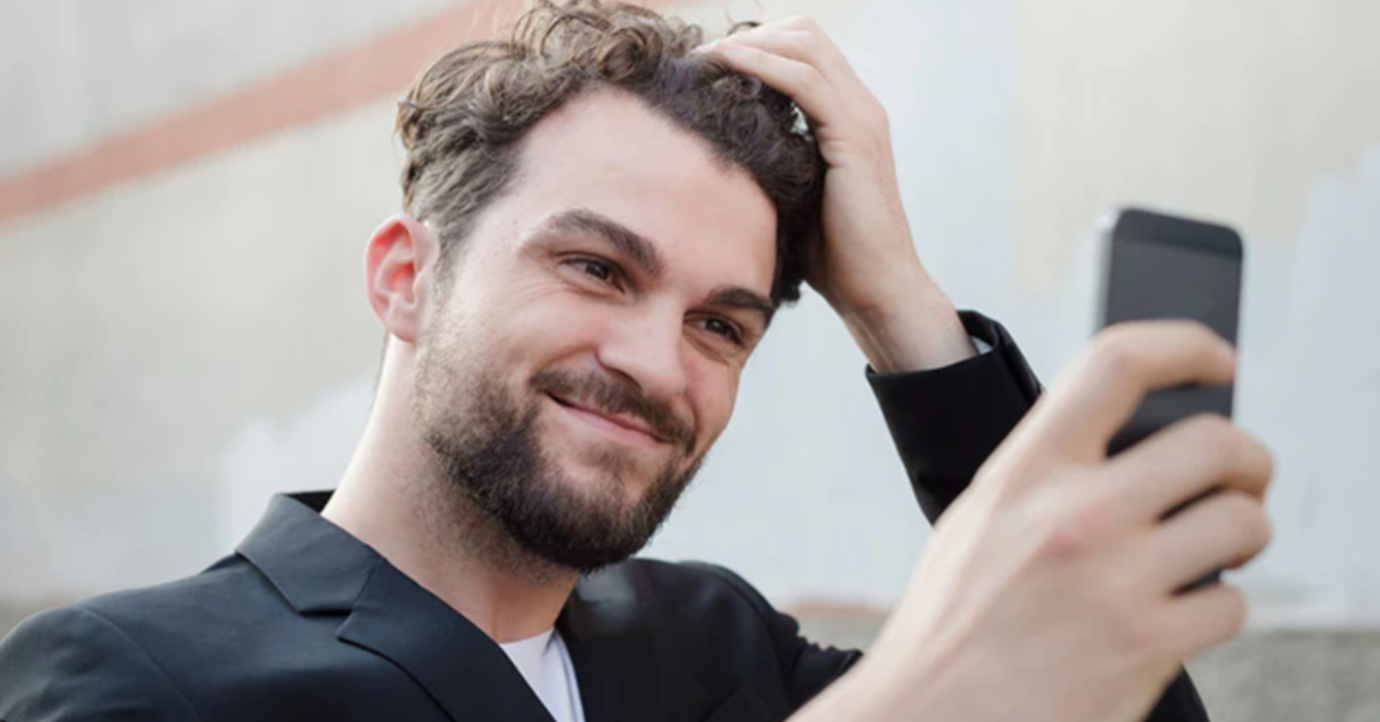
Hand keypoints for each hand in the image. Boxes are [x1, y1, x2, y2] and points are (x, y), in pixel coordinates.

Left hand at [701, 18, 973, 370]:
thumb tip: (719, 148)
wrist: (877, 290)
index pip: (803, 51)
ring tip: (704, 59)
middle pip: (804, 34)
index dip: (756, 46)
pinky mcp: (855, 137)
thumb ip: (773, 161)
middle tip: (701, 59)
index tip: (708, 65)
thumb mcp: (793, 195)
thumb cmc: (833, 257)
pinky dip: (761, 65)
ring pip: (804, 45)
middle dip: (749, 36)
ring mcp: (862, 117)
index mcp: (848, 116)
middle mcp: (861, 106)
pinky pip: (804, 81)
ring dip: (748, 44)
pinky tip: (725, 68)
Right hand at [798, 321, 1273, 721]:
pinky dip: (1217, 609)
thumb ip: (1047, 477)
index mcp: (1022, 472)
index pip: (1117, 364)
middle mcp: (1073, 516)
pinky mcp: (1147, 647)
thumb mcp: (978, 524)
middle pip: (1215, 442)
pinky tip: (1179, 615)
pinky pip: (1231, 605)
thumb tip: (1139, 445)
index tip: (1219, 360)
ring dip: (1245, 533)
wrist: (930, 718)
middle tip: (1241, 478)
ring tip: (1220, 550)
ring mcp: (1115, 582)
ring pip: (1242, 523)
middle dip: (1249, 459)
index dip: (1185, 345)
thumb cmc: (951, 626)